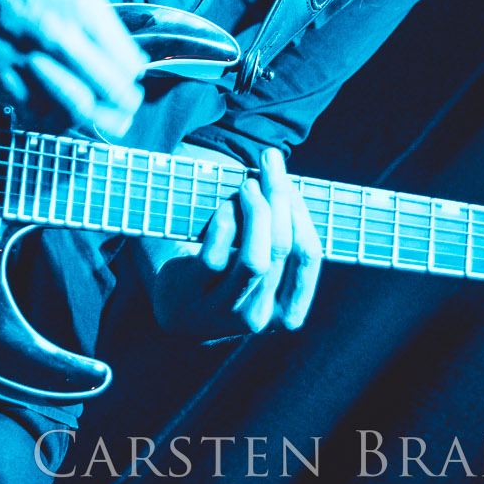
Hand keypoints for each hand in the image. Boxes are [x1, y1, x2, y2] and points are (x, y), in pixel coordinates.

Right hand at [0, 0, 148, 138]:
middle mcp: (56, 32)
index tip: (129, 77)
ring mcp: (23, 53)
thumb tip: (122, 51)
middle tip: (122, 106)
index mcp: (81, 5)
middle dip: (123, 104)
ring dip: (91, 118)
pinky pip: (31, 109)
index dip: (132, 76)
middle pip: (110, 91)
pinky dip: (49, 116)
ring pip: (74, 110)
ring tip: (95, 115)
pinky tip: (55, 110)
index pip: (127, 63)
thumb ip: (95, 18)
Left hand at [143, 147, 322, 337]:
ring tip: (248, 185)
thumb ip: (278, 233)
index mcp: (285, 311)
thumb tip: (284, 183)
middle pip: (281, 250)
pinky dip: (225, 224)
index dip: (302, 215)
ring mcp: (223, 312)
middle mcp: (259, 317)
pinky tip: (224, 206)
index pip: (309, 257)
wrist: (175, 304)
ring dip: (256, 212)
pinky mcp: (192, 297)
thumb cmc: (227, 271)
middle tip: (269, 165)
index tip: (290, 183)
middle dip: (279, 199)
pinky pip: (216, 258)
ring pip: (255, 260)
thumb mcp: (258, 260)